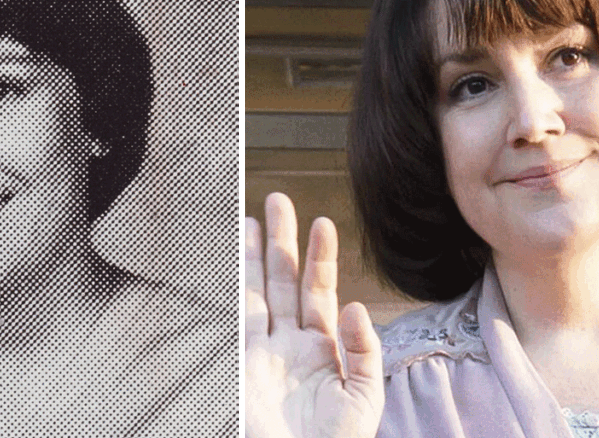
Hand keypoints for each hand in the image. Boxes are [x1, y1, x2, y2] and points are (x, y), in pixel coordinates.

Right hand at [245, 193, 383, 437]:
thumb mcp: (364, 398)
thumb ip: (363, 352)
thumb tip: (356, 307)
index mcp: (324, 348)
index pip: (321, 291)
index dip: (320, 257)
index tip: (322, 223)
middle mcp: (291, 343)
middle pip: (284, 280)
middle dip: (281, 241)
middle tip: (278, 200)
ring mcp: (263, 352)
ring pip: (256, 292)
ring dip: (254, 256)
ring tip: (251, 219)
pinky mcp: (241, 365)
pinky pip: (238, 319)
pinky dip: (235, 290)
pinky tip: (234, 263)